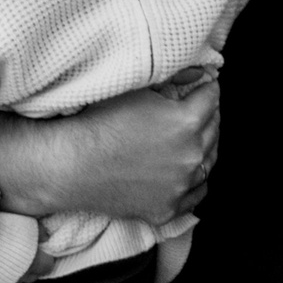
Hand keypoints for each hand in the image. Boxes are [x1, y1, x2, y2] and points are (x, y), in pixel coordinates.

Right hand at [0, 77, 217, 224]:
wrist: (69, 166)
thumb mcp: (136, 88)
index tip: (202, 83)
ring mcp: (180, 186)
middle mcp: (190, 156)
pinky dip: (196, 181)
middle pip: (213, 130)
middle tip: (198, 107)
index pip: (211, 98)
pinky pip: (196, 194)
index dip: (206, 87)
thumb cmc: (97, 122)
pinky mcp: (167, 209)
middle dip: (207, 115)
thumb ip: (174, 77)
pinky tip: (192, 172)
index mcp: (186, 122)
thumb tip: (199, 72)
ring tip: (195, 137)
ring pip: (208, 162)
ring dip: (205, 147)